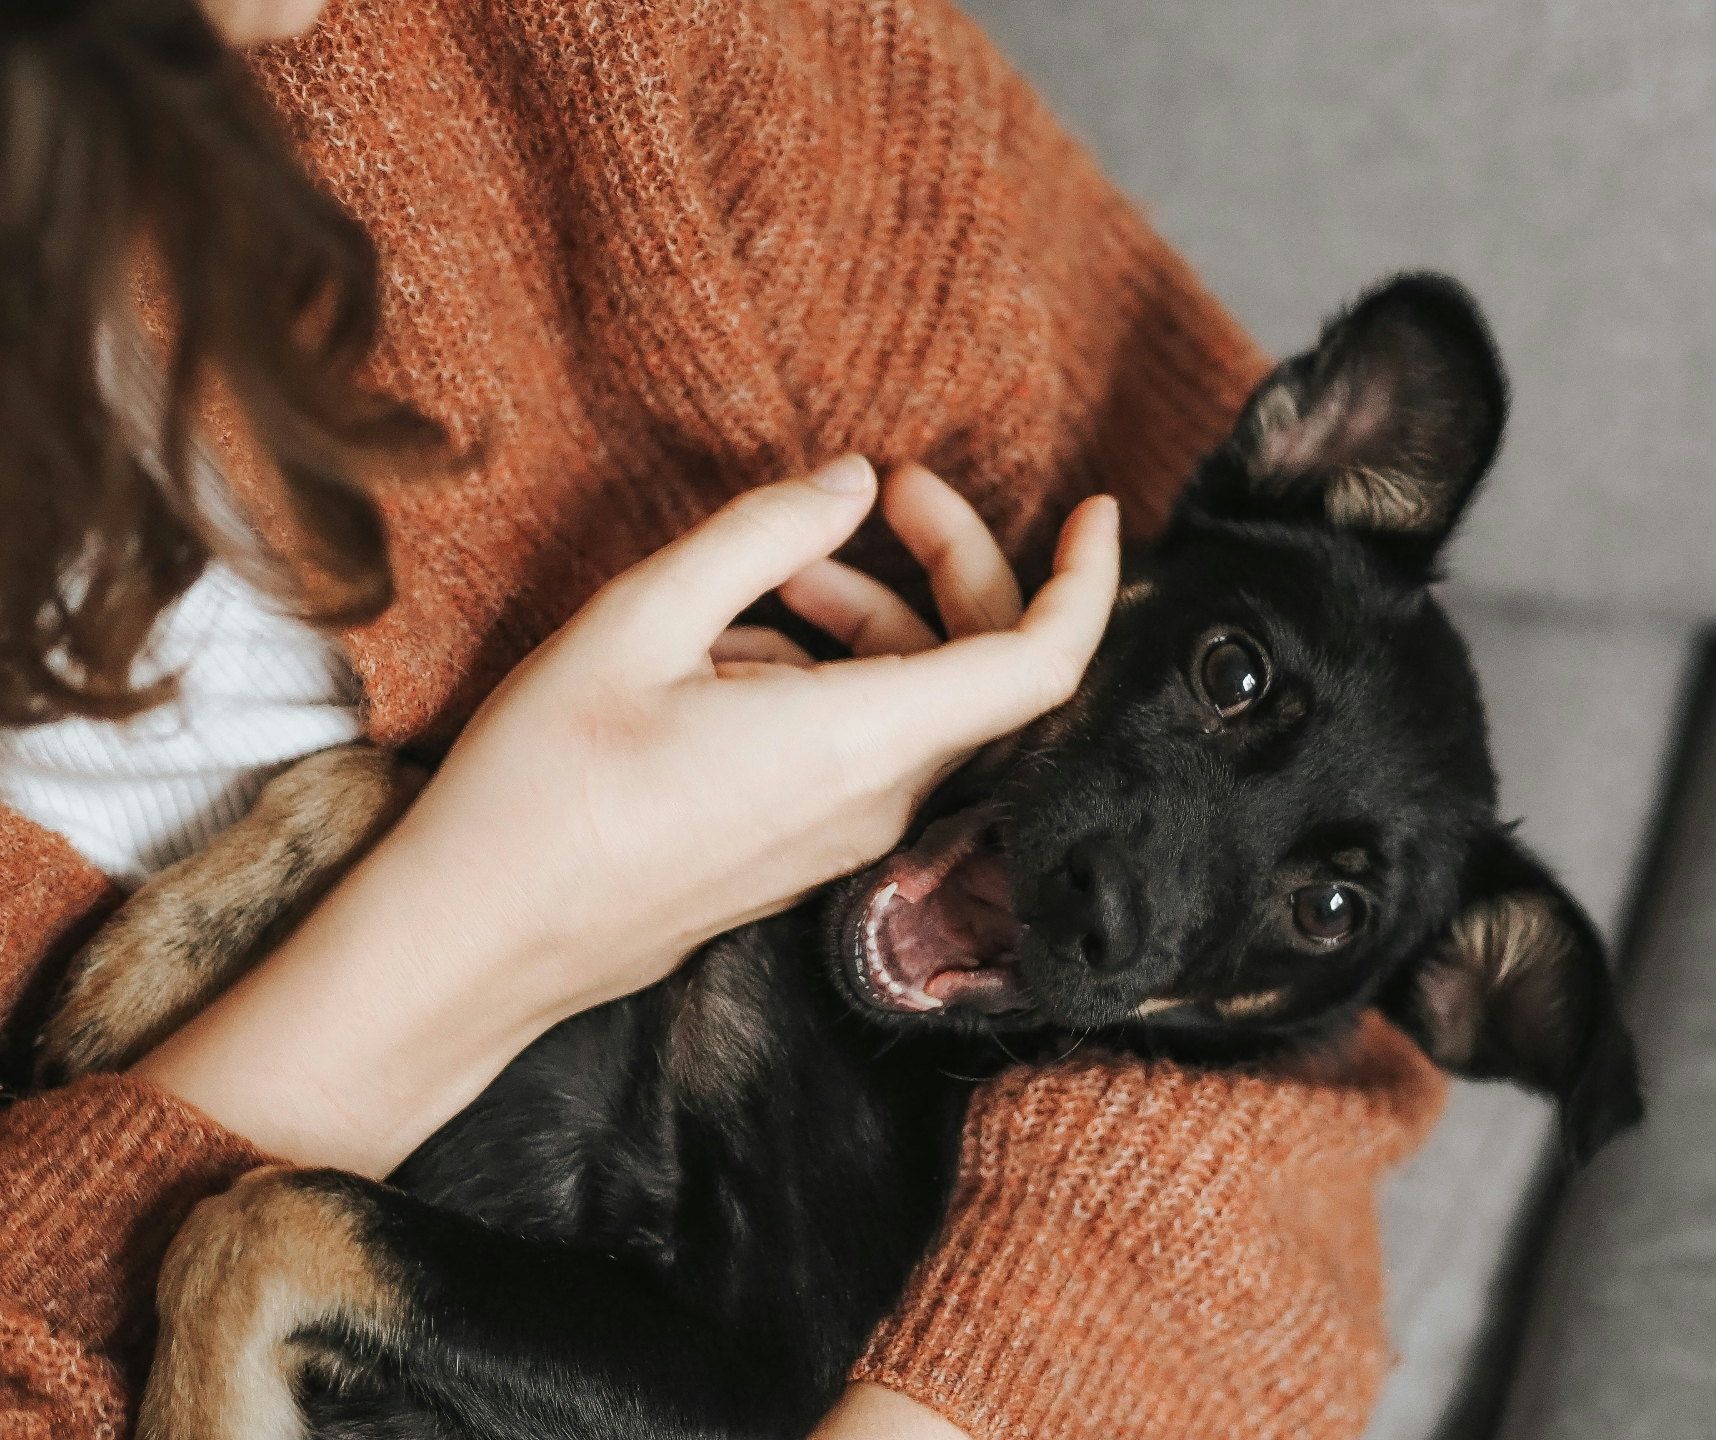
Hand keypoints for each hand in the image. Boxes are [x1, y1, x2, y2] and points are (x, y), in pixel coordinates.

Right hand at [134, 457, 1119, 1176]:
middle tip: (880, 493)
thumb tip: (849, 483)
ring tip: (769, 574)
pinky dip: (830, 674)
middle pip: (981, 672)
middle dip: (950, 564)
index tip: (1092, 507)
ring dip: (870, 617)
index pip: (1040, 666)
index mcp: (859, 742)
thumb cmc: (541, 788)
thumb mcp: (637, 622)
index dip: (1085, 581)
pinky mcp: (805, 853)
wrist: (477, 944)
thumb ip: (759, 537)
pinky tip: (728, 649)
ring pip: (916, 706)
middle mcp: (876, 801)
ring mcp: (844, 838)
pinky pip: (864, 748)